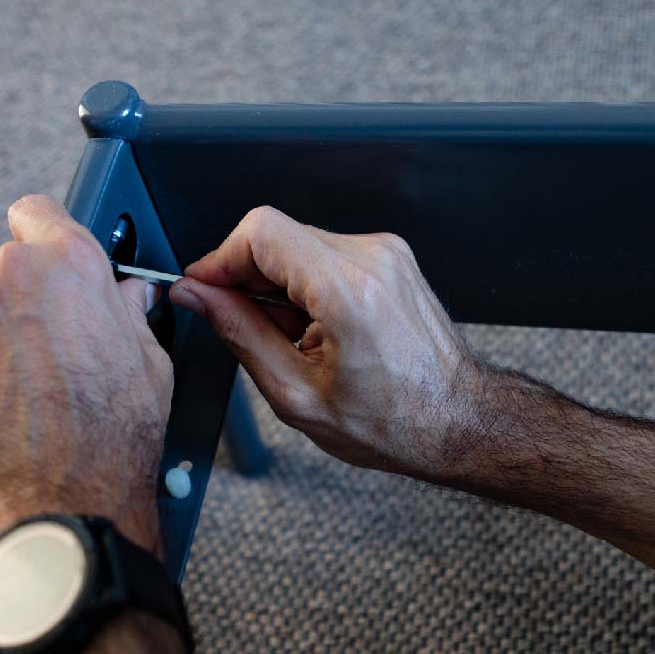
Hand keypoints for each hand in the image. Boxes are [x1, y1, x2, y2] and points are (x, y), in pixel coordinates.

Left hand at [0, 195, 171, 553]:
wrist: (59, 508)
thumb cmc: (110, 445)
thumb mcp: (149, 365)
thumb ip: (129, 311)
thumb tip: (127, 295)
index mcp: (69, 266)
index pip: (38, 212)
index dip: (44, 236)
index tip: (46, 258)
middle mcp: (10, 278)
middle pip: (9, 271)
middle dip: (27, 303)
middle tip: (53, 353)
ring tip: (28, 392)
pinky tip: (0, 406)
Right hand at [168, 206, 483, 481]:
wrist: (457, 420)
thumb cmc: (392, 421)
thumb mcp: (296, 394)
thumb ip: (239, 333)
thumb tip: (197, 295)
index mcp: (347, 292)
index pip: (260, 232)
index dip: (219, 258)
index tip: (202, 287)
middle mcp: (371, 259)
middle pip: (276, 234)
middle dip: (245, 276)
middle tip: (242, 326)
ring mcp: (386, 254)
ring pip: (299, 243)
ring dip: (277, 284)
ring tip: (291, 339)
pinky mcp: (391, 258)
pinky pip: (326, 253)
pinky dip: (306, 285)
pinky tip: (315, 329)